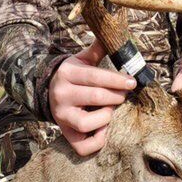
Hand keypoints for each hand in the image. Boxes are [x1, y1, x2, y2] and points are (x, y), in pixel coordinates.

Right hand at [49, 40, 136, 155]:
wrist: (47, 92)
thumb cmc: (73, 75)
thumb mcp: (81, 60)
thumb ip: (97, 50)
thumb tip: (112, 36)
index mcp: (67, 74)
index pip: (95, 76)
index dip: (117, 80)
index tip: (133, 82)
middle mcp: (62, 95)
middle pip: (96, 98)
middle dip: (117, 96)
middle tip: (125, 94)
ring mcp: (62, 116)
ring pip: (87, 123)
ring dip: (106, 117)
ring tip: (111, 109)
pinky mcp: (65, 133)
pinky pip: (82, 146)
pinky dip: (97, 141)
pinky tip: (104, 129)